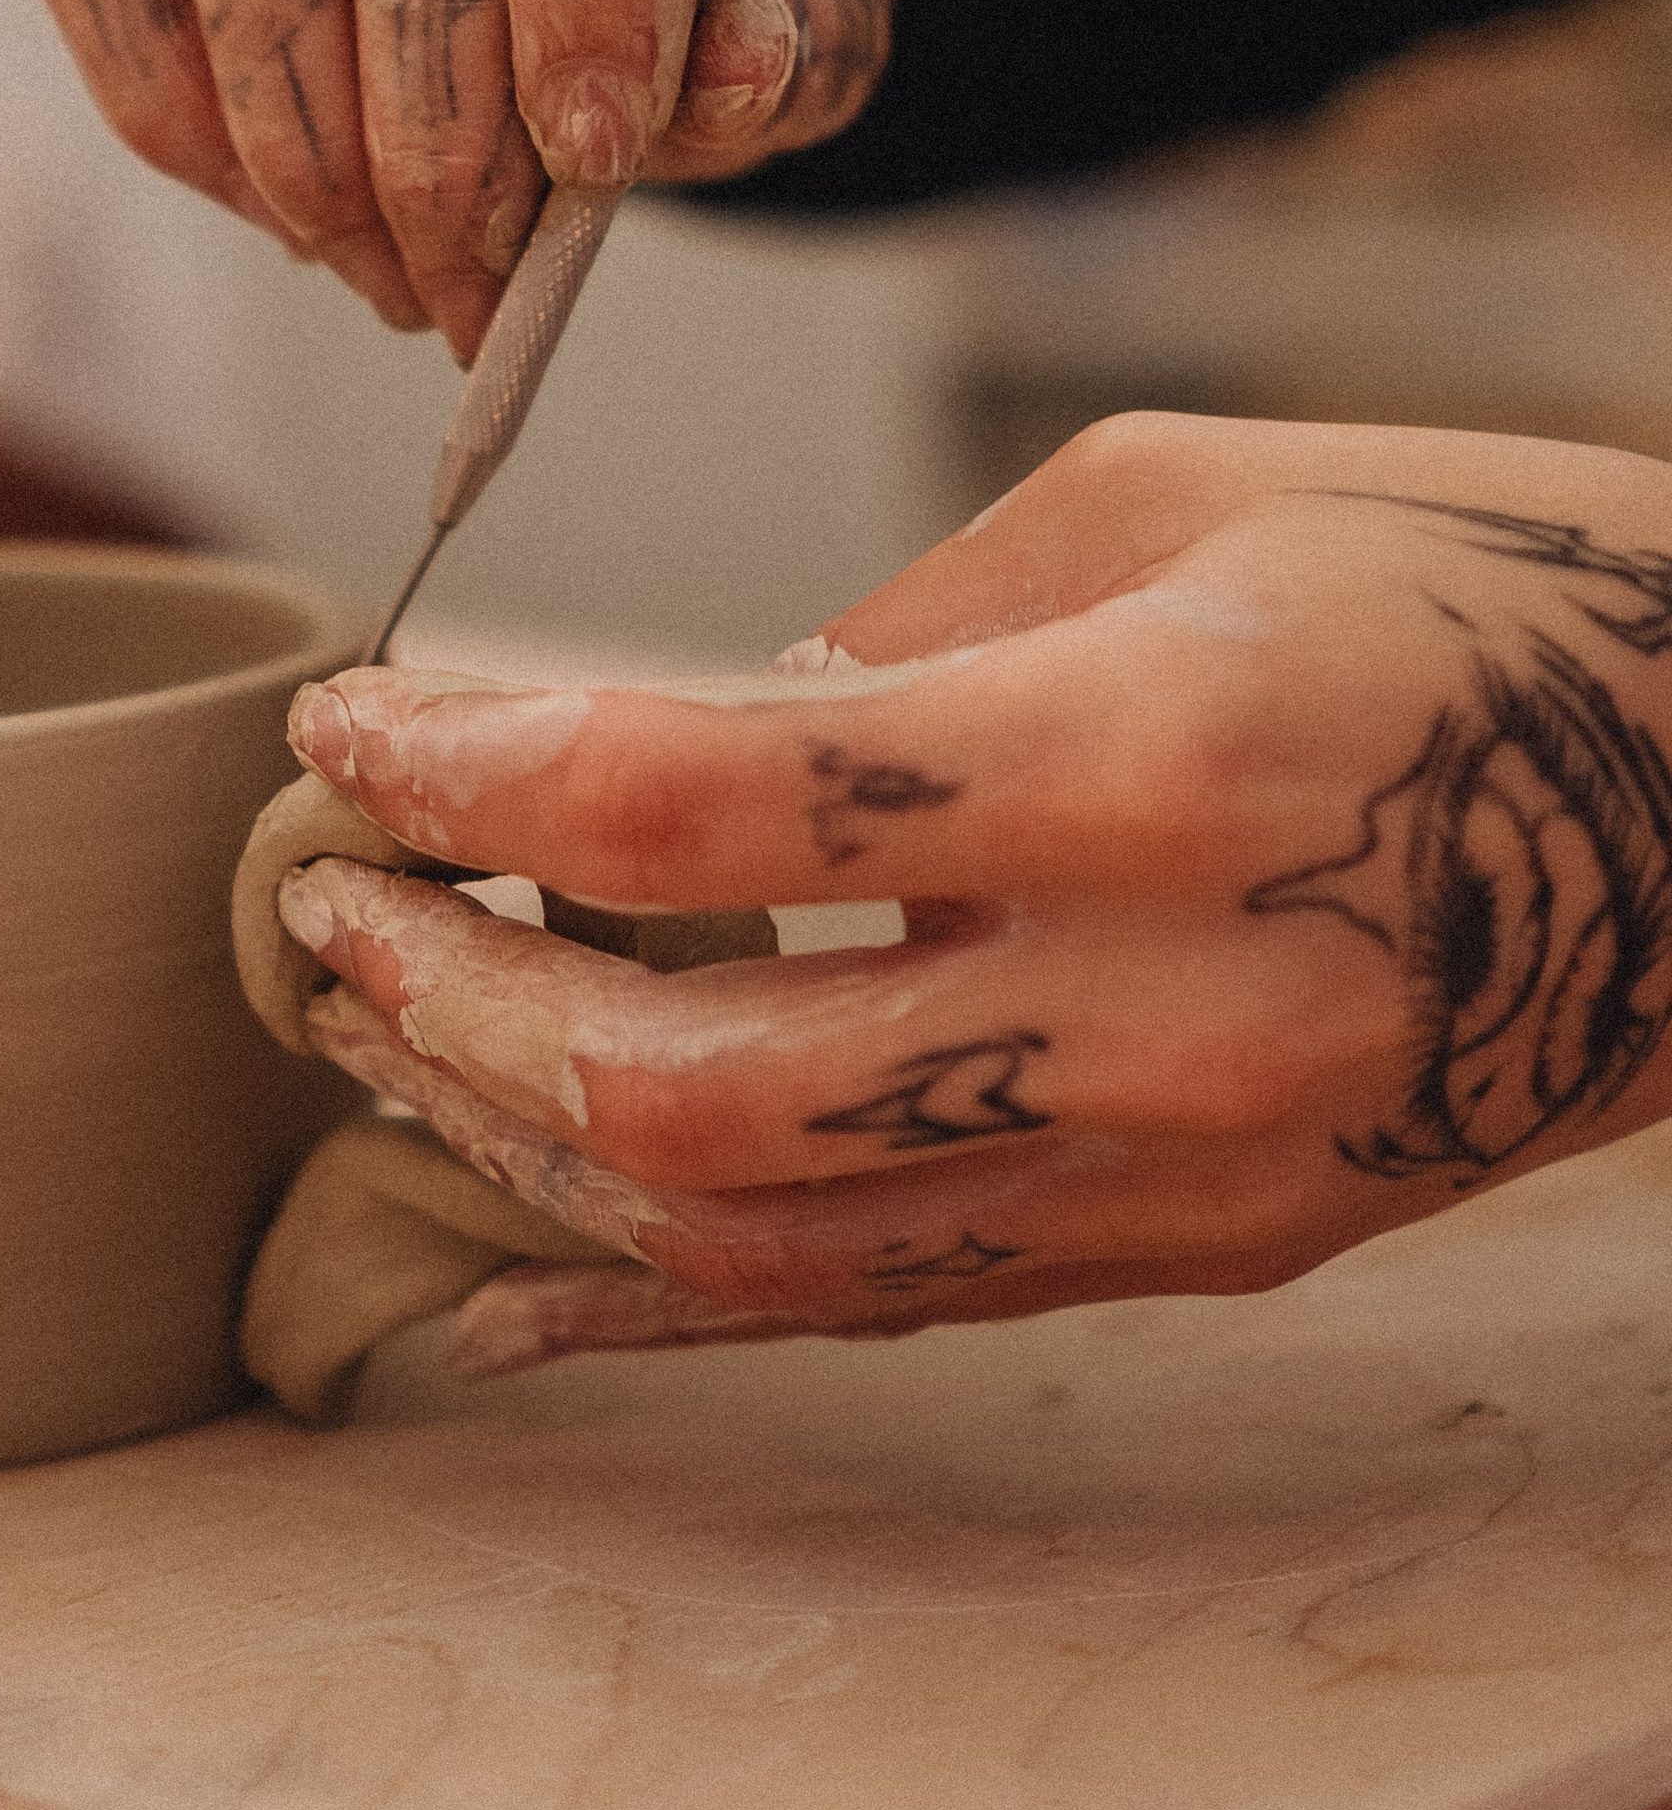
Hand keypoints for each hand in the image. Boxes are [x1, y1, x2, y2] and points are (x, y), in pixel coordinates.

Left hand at [270, 414, 1671, 1368]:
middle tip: (329, 912)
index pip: (692, 798)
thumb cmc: (1480, 587)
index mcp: (1143, 751)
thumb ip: (902, 629)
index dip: (462, 774)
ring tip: (393, 1041)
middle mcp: (1157, 1000)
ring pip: (748, 1234)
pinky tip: (502, 1289)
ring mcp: (1182, 1166)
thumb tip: (683, 735)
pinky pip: (875, 1312)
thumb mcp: (1181, 497)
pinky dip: (664, 1305)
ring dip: (519, 1144)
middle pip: (677, 1077)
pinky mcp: (1199, 1253)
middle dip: (441, 1002)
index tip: (344, 736)